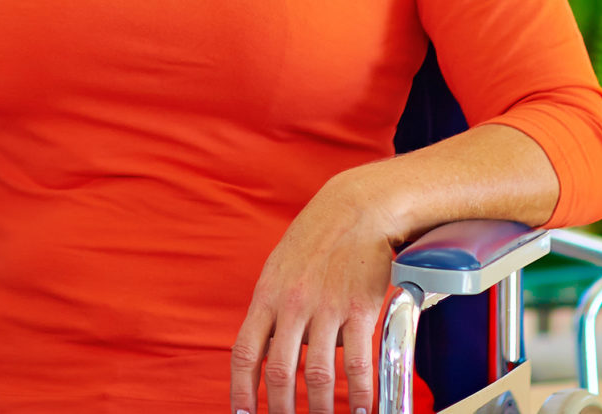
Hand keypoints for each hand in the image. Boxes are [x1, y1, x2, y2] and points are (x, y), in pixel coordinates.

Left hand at [232, 170, 399, 413]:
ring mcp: (326, 308)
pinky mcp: (359, 309)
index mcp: (267, 295)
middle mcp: (292, 304)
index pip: (245, 353)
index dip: (241, 390)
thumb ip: (274, 309)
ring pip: (317, 373)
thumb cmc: (318, 238)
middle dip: (281, 409)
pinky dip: (358, 393)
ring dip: (319, 407)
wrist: (357, 208)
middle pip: (279, 371)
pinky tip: (360, 409)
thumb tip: (274, 349)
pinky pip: (357, 362)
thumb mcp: (280, 268)